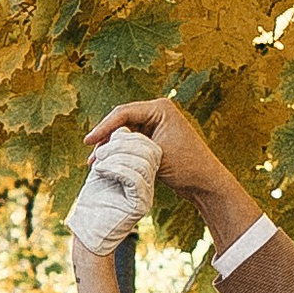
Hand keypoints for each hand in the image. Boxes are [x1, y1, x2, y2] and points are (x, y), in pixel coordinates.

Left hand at [67, 122, 161, 255]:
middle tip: (100, 150)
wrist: (88, 232)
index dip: (127, 135)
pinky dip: (115, 167)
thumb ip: (115, 149)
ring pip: (142, 161)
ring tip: (98, 161)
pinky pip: (135, 177)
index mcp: (144, 172)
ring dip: (116, 154)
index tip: (103, 141)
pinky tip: (100, 170)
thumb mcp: (104, 168)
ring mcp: (148, 195)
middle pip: (149, 149)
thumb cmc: (93, 201)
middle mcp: (150, 183)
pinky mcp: (141, 205)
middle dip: (122, 143)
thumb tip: (121, 128)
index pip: (147, 144)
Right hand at [92, 98, 231, 208]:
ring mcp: (156, 126)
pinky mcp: (155, 140)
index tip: (88, 142)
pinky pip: (131, 143)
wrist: (205, 184)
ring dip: (111, 148)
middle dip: (105, 138)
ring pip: (124, 134)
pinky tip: (108, 164)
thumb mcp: (154, 155)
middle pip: (121, 121)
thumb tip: (103, 149)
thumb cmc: (186, 167)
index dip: (103, 127)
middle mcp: (157, 113)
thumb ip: (129, 148)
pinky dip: (120, 153)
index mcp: (160, 108)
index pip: (124, 113)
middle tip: (91, 155)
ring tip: (95, 163)